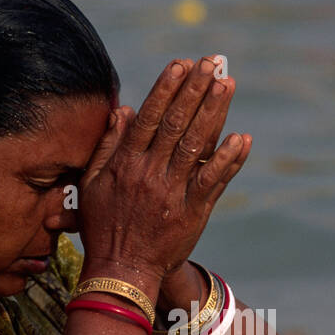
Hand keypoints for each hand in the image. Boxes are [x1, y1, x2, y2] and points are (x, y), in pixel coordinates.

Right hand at [77, 55, 252, 280]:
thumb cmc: (103, 226)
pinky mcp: (192, 213)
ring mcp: (173, 193)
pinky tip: (242, 138)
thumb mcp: (93, 184)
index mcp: (125, 164)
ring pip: (196, 145)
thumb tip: (122, 110)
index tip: (180, 64)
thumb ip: (108, 146)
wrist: (121, 271)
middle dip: (194, 90)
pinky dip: (228, 160)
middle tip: (211, 63)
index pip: (148, 118)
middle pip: (176, 124)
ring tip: (227, 84)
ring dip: (214, 112)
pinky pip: (213, 181)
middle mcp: (150, 174)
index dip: (166, 89)